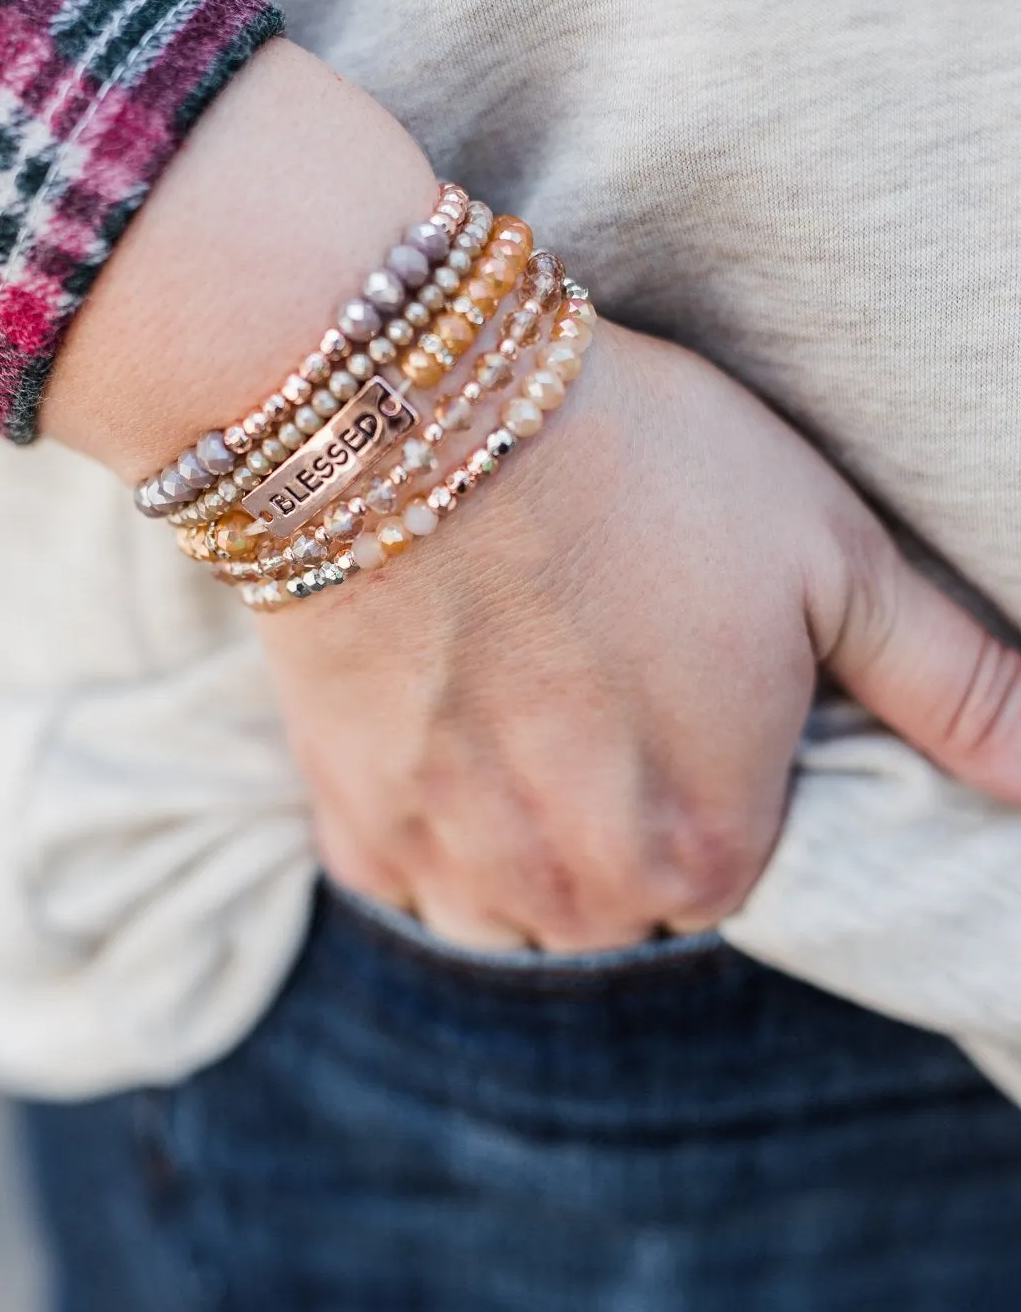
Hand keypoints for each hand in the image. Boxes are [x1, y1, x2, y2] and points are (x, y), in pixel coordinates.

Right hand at [257, 318, 1020, 950]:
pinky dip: (434, 818)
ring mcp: (455, 867)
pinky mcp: (353, 824)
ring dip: (528, 834)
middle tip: (595, 674)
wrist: (407, 409)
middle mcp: (582, 895)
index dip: (714, 770)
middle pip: (624, 897)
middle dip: (621, 813)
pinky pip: (412, 872)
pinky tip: (444, 716)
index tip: (680, 677)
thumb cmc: (642, 471)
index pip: (737, 867)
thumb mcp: (835, 560)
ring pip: (517, 902)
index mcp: (710, 852)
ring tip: (520, 699)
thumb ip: (959, 690)